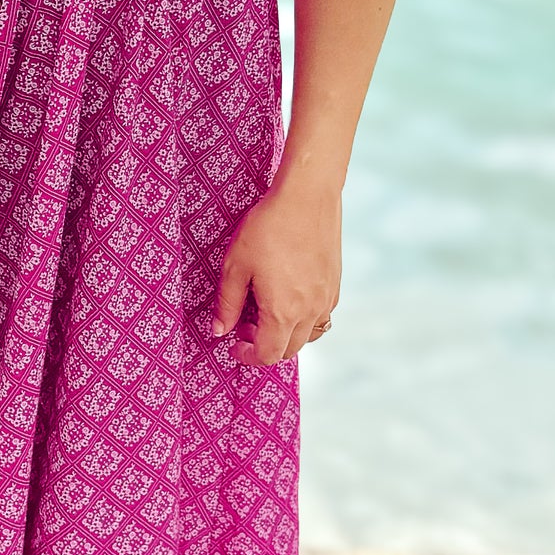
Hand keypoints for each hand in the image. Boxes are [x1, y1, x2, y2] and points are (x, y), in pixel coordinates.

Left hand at [213, 175, 340, 365]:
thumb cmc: (267, 228)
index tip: (233, 345)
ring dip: (286, 334)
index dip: (247, 356)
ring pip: (308, 335)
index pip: (267, 355)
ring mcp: (327, 299)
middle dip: (264, 345)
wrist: (307, 197)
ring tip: (265, 310)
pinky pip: (321, 316)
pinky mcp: (335, 284)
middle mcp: (310, 311)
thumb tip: (219, 331)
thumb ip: (227, 304)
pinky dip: (303, 318)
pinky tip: (287, 295)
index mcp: (284, 312)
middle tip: (243, 324)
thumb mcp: (235, 266)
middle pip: (289, 349)